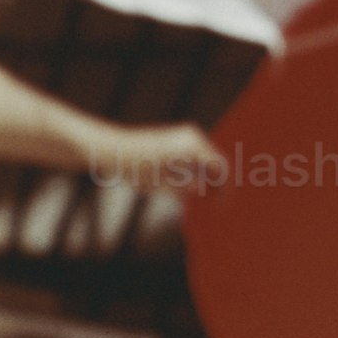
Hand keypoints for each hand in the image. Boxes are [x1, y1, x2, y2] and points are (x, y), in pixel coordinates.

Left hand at [100, 119, 229, 194]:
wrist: (112, 149)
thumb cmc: (134, 168)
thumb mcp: (160, 186)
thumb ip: (185, 190)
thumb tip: (203, 192)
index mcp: (192, 149)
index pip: (220, 168)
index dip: (224, 186)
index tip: (222, 203)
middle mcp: (193, 138)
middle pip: (216, 160)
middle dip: (218, 180)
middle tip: (217, 200)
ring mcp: (186, 134)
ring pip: (207, 157)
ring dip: (208, 174)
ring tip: (206, 194)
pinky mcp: (178, 136)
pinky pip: (197, 153)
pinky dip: (198, 167)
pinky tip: (193, 183)